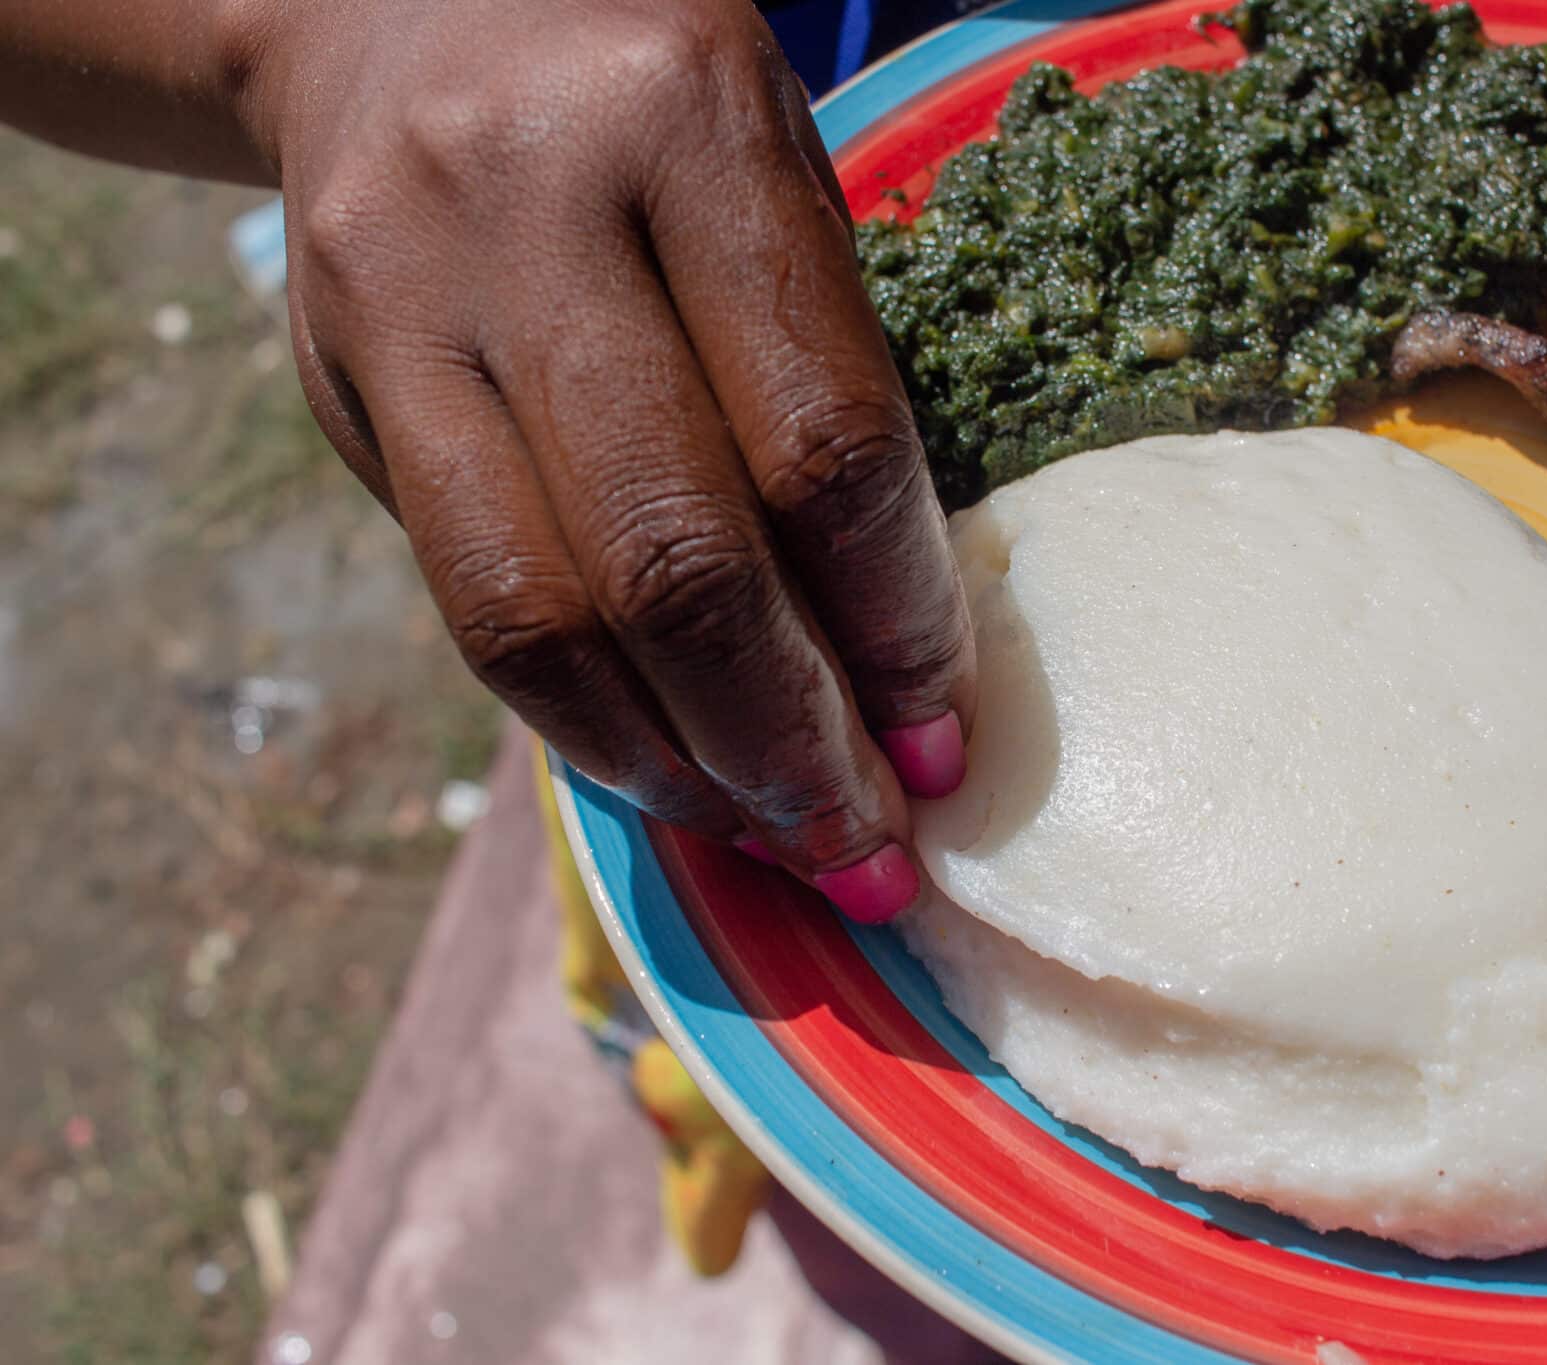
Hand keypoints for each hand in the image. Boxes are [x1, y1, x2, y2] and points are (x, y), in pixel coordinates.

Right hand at [247, 0, 974, 918]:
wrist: (399, 6)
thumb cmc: (658, 119)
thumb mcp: (778, 175)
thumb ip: (828, 381)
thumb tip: (898, 659)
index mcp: (691, 124)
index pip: (823, 439)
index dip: (898, 623)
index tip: (947, 738)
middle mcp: (526, 204)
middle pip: (673, 554)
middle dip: (789, 735)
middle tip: (867, 839)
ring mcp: (404, 296)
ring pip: (542, 610)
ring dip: (677, 764)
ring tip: (775, 830)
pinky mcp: (337, 381)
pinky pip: (465, 607)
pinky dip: (580, 722)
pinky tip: (667, 769)